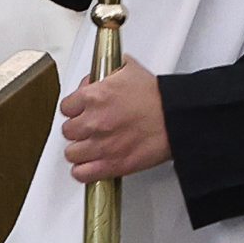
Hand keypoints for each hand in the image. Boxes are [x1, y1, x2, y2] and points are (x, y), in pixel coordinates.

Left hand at [60, 63, 171, 183]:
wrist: (177, 118)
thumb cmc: (158, 97)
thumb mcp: (129, 69)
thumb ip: (107, 72)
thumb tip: (98, 76)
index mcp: (95, 96)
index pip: (66, 107)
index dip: (74, 110)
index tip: (80, 112)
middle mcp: (93, 121)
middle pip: (67, 130)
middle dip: (78, 129)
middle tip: (90, 128)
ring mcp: (100, 145)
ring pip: (72, 153)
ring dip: (80, 150)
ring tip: (91, 146)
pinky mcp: (111, 165)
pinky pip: (81, 173)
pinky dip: (84, 171)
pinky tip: (92, 164)